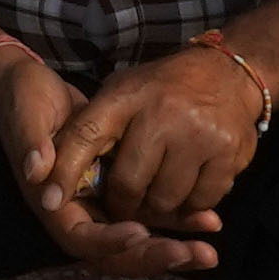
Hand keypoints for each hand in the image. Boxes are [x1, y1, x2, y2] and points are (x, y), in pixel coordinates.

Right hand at [0, 36, 197, 279]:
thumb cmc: (26, 98)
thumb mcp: (26, 113)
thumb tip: (38, 172)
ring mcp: (100, 205)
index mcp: (51, 203)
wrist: (34, 87)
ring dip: (173, 248)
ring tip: (209, 252)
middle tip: (194, 256)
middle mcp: (77, 212)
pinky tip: (210, 221)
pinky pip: (150, 216)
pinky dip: (178, 222)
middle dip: (154, 256)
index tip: (139, 232)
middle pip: (116, 252)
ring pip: (138, 240)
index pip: (80, 238)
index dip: (109, 241)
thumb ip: (30, 142)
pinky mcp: (119, 193)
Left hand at [38, 36, 271, 272]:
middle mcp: (162, 114)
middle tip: (125, 203)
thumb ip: (93, 129)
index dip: (65, 172)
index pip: (85, 136)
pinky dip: (192, 205)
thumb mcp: (123, 92)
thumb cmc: (164, 89)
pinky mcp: (228, 154)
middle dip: (123, 203)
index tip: (49, 201)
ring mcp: (198, 135)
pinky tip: (188, 187)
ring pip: (165, 201)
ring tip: (157, 192)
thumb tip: (50, 174)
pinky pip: (201, 202)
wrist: (229, 72)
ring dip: (158, 207)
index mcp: (126, 96)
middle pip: (128, 185)